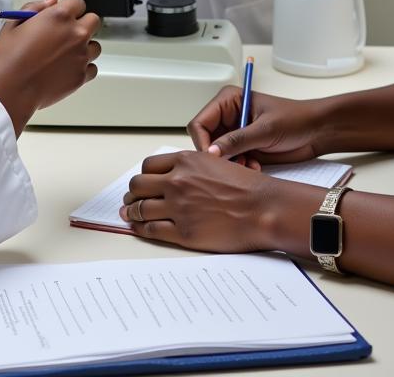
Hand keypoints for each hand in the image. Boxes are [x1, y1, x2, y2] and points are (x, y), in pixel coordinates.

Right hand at [0, 0, 100, 134]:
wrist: (10, 90)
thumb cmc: (8, 59)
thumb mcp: (15, 24)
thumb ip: (35, 7)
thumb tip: (52, 0)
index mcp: (59, 16)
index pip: (78, 3)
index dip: (71, 9)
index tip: (65, 16)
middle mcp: (75, 34)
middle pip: (93, 21)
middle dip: (83, 24)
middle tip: (67, 34)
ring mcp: (81, 55)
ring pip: (95, 46)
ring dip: (85, 47)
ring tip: (66, 55)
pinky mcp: (81, 76)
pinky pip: (92, 68)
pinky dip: (84, 68)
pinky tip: (68, 69)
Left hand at [119, 150, 288, 252]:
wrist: (262, 208)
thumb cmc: (246, 186)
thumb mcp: (214, 162)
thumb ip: (191, 166)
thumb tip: (174, 175)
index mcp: (185, 161)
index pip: (148, 166)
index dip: (143, 176)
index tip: (143, 183)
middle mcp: (177, 181)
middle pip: (137, 186)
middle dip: (133, 194)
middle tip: (132, 200)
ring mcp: (178, 207)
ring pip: (140, 208)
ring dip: (132, 212)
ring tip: (131, 215)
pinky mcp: (183, 232)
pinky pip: (151, 230)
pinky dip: (141, 229)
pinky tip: (141, 229)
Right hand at [188, 86, 325, 164]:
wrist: (316, 132)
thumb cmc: (295, 119)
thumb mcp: (265, 129)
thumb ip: (237, 140)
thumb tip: (211, 152)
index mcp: (228, 100)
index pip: (200, 122)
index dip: (203, 142)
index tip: (213, 158)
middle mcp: (228, 115)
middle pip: (205, 140)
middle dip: (218, 156)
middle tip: (235, 164)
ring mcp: (235, 132)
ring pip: (217, 154)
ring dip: (230, 164)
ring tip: (249, 166)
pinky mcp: (243, 147)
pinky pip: (230, 161)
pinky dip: (239, 168)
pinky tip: (255, 167)